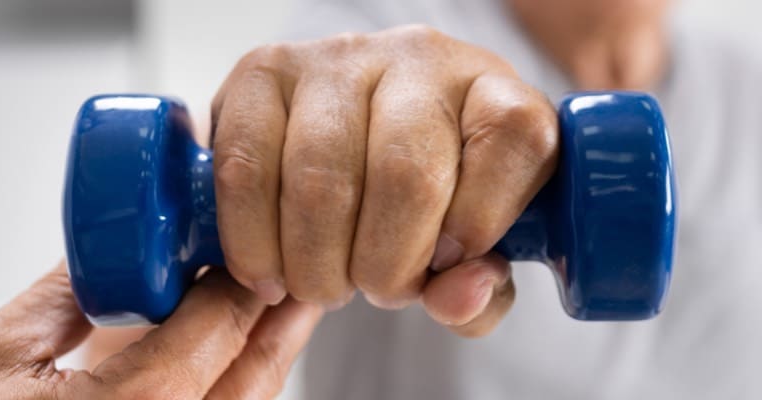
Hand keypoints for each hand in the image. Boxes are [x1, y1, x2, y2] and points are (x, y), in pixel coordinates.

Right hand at [0, 263, 321, 398]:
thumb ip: (68, 294)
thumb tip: (112, 246)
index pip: (215, 332)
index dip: (241, 278)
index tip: (251, 242)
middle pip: (253, 376)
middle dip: (278, 316)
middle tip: (296, 269)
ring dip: (265, 354)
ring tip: (278, 308)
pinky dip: (235, 389)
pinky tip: (234, 358)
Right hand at [211, 25, 557, 336]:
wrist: (355, 145)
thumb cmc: (429, 206)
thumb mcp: (474, 255)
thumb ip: (481, 293)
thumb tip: (457, 296)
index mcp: (494, 93)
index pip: (514, 136)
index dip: (482, 218)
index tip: (451, 262)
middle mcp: (420, 58)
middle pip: (407, 174)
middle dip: (386, 266)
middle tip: (376, 290)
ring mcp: (337, 59)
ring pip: (321, 179)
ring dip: (318, 264)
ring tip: (325, 284)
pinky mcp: (263, 72)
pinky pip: (246, 168)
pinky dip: (254, 241)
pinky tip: (271, 271)